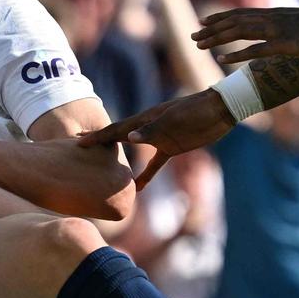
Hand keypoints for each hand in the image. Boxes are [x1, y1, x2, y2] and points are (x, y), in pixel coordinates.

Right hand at [77, 90, 234, 185]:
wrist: (219, 110)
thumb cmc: (196, 111)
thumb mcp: (174, 121)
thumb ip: (152, 131)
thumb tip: (129, 139)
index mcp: (145, 119)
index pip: (116, 129)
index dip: (98, 137)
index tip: (79, 143)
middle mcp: (148, 128)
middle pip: (119, 136)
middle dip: (100, 141)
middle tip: (79, 145)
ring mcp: (159, 137)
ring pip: (133, 150)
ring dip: (118, 158)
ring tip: (102, 170)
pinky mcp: (172, 147)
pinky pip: (155, 164)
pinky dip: (145, 175)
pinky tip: (138, 187)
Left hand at [193, 4, 298, 63]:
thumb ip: (292, 26)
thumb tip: (286, 32)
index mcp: (277, 12)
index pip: (241, 12)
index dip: (221, 16)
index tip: (205, 20)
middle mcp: (273, 18)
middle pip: (234, 21)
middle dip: (212, 28)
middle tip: (194, 35)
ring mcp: (278, 30)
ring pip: (238, 32)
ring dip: (216, 39)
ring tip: (198, 45)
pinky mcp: (285, 45)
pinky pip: (255, 50)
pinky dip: (235, 55)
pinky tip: (220, 60)